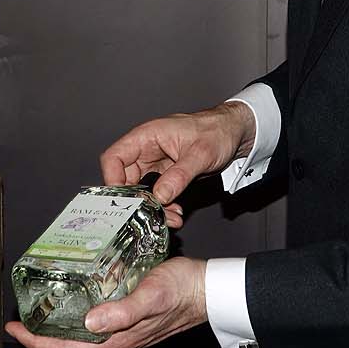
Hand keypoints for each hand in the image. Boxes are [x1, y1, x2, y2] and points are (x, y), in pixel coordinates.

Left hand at [5, 257, 207, 347]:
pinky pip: (94, 326)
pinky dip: (76, 317)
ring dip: (57, 328)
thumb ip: (123, 312)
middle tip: (21, 319)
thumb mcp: (151, 295)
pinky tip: (73, 299)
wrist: (209, 290)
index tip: (16, 330)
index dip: (37, 344)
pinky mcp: (129, 320)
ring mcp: (123, 332)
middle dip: (41, 337)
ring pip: (81, 338)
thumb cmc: (183, 290)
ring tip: (40, 310)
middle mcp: (117, 340)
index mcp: (117, 340)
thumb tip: (91, 322)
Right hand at [100, 103, 255, 227]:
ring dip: (152, 207)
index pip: (114, 158)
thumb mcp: (199, 154)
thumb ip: (179, 175)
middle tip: (149, 215)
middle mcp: (147, 150)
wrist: (235, 132)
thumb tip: (160, 196)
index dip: (113, 180)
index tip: (124, 200)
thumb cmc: (217, 130)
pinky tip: (175, 212)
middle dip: (137, 201)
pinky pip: (156, 193)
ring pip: (142, 190)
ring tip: (169, 216)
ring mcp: (156, 163)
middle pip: (125, 179)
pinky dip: (163, 205)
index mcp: (147, 136)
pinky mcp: (167, 174)